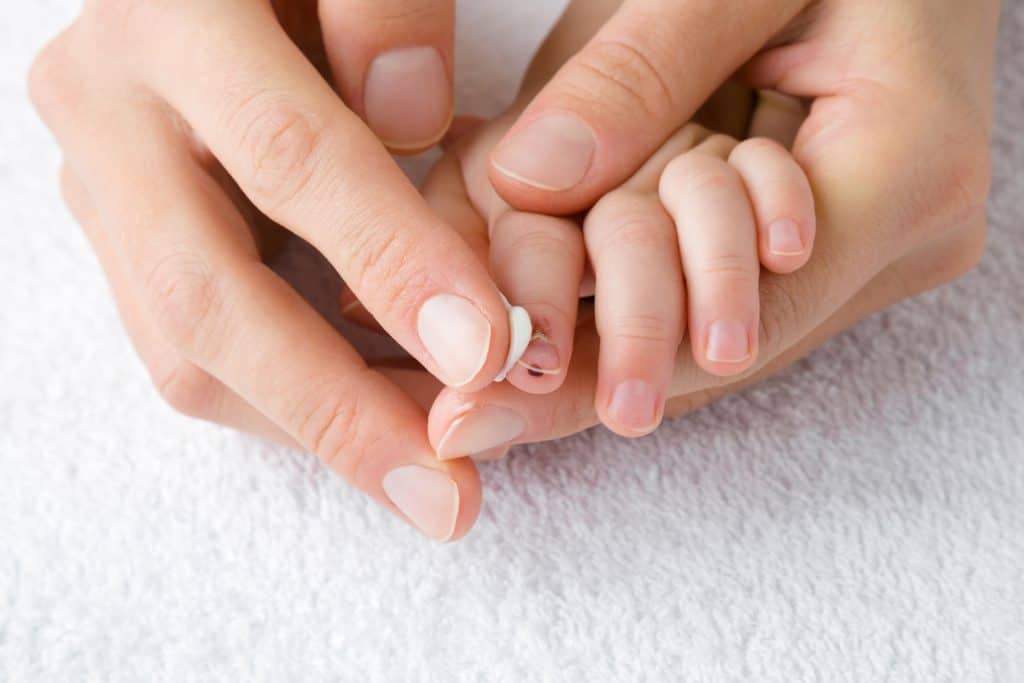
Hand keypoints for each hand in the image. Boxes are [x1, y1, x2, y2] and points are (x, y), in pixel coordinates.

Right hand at [28, 0, 519, 540]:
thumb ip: (383, 8)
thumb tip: (410, 124)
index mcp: (171, 14)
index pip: (292, 158)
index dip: (393, 263)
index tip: (486, 354)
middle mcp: (108, 107)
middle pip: (208, 298)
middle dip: (338, 410)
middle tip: (447, 498)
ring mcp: (100, 182)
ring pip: (185, 350)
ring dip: (312, 429)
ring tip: (423, 482)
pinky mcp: (121, 236)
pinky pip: (190, 350)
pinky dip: (286, 402)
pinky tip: (369, 426)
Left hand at [424, 0, 997, 457]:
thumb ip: (642, 69)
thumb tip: (531, 178)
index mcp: (902, 168)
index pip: (736, 312)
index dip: (600, 362)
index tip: (475, 413)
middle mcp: (897, 238)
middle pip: (717, 344)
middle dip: (585, 363)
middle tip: (467, 414)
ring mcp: (866, 246)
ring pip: (713, 328)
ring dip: (601, 334)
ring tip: (488, 385)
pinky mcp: (831, 237)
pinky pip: (721, 287)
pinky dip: (635, 294)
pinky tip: (552, 315)